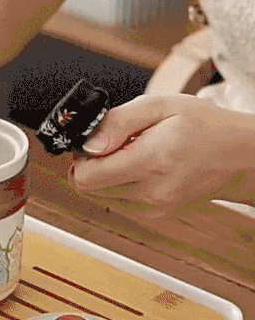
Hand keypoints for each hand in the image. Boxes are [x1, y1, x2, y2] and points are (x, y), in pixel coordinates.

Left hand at [69, 94, 254, 217]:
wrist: (237, 157)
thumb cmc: (203, 126)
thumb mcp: (162, 105)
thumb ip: (119, 122)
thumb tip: (88, 144)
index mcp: (152, 161)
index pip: (87, 176)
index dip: (82, 156)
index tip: (96, 140)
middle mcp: (150, 192)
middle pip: (87, 189)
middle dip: (90, 165)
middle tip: (113, 144)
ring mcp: (152, 208)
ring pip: (99, 196)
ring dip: (105, 174)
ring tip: (131, 154)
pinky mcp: (153, 214)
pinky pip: (116, 201)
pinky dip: (118, 184)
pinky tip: (140, 167)